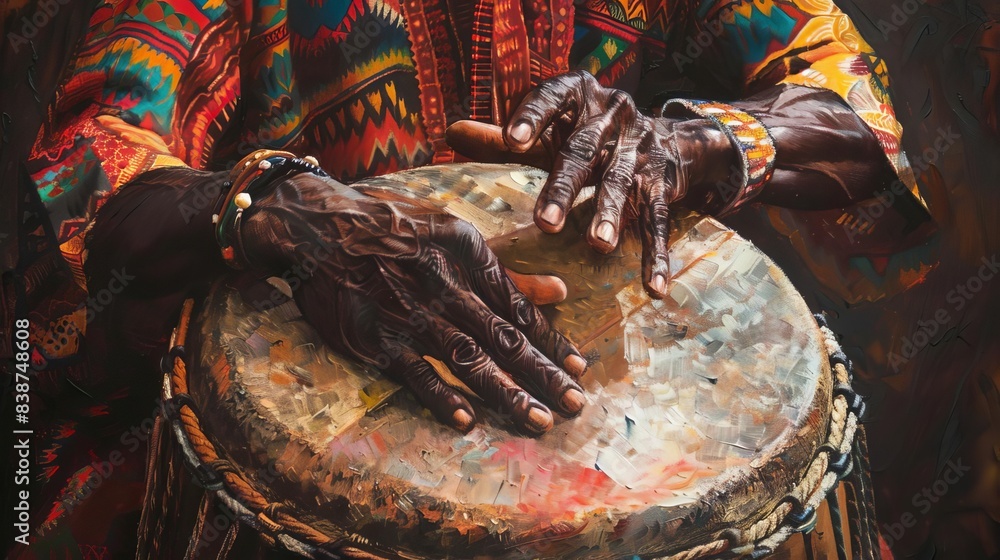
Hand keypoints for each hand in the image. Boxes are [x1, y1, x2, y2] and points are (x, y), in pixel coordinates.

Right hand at [240, 173, 587, 434]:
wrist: (313, 224)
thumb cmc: (386, 225)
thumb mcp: (449, 229)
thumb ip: (503, 268)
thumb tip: (560, 290)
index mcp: (466, 253)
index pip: (519, 306)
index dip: (552, 339)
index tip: (581, 367)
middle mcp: (443, 284)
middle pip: (502, 337)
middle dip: (543, 373)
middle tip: (576, 405)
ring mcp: (408, 313)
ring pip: (467, 358)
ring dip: (505, 391)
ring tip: (538, 419)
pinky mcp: (374, 337)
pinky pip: (413, 372)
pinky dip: (440, 396)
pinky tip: (467, 419)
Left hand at [447, 70, 734, 296]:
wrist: (669, 140)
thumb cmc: (589, 137)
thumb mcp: (550, 131)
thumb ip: (502, 138)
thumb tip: (451, 133)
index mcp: (578, 95)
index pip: (551, 98)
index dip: (533, 117)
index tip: (511, 141)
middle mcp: (612, 117)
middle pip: (583, 153)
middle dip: (564, 189)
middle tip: (545, 224)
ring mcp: (640, 149)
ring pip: (621, 183)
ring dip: (610, 215)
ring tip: (597, 246)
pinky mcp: (663, 181)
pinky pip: (658, 218)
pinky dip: (656, 253)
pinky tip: (653, 286)